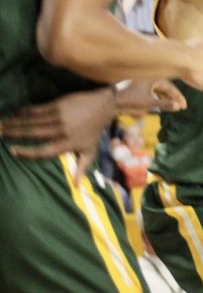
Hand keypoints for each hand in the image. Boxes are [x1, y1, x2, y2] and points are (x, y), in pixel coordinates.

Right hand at [0, 89, 115, 179]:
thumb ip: (82, 169)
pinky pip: (38, 109)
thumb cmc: (94, 131)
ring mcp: (59, 116)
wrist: (103, 106)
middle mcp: (61, 130)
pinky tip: (15, 113)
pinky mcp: (58, 104)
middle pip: (32, 134)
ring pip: (32, 121)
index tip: (13, 151)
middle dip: (13, 134)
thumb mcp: (90, 152)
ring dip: (15, 122)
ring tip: (1, 124)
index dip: (27, 152)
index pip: (43, 151)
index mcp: (67, 144)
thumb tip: (77, 187)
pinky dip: (25, 112)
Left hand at [114, 79, 186, 116]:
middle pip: (164, 88)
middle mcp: (148, 78)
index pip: (170, 88)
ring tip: (169, 108)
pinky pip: (148, 93)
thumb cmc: (131, 99)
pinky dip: (153, 99)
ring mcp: (141, 82)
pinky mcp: (135, 87)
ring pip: (156, 91)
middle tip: (179, 108)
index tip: (184, 107)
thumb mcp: (150, 103)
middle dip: (171, 99)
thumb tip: (178, 107)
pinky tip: (155, 106)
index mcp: (153, 78)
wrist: (110, 99)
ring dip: (163, 100)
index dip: (178, 98)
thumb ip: (165, 104)